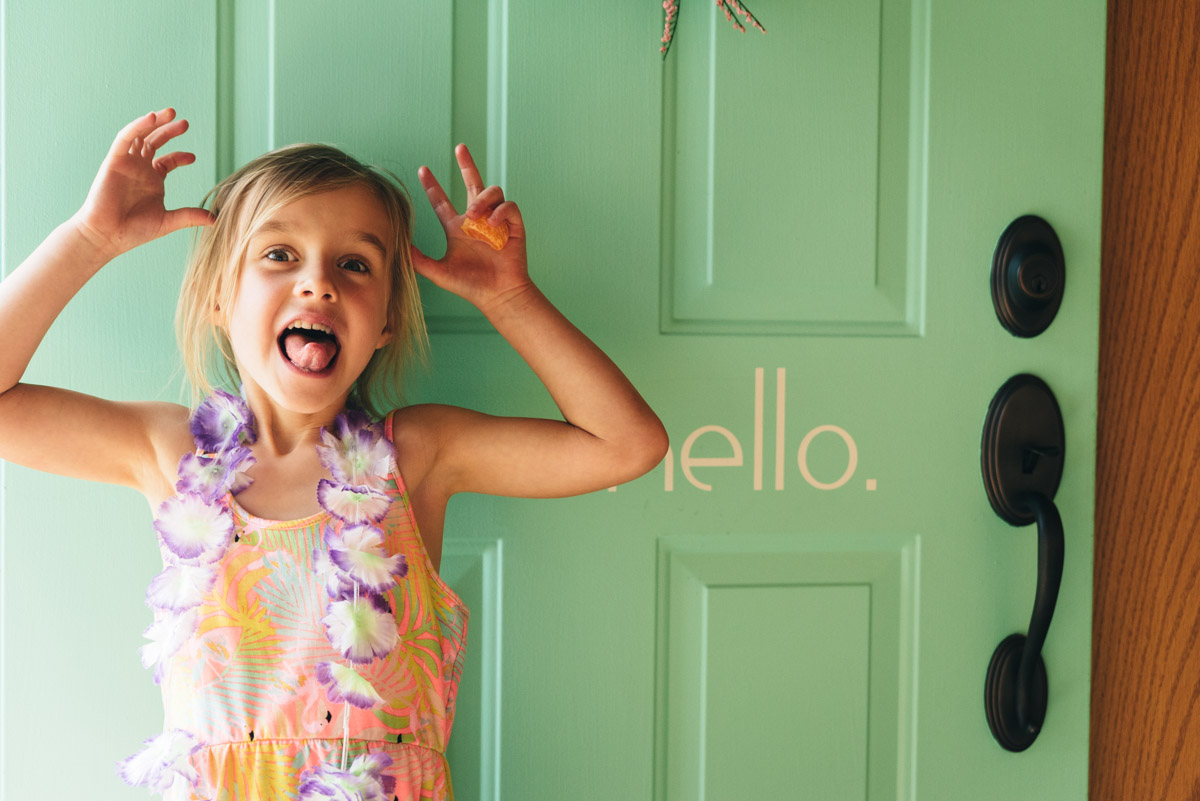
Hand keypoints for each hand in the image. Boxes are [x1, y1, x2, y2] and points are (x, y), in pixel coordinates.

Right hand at [71, 108, 212, 260]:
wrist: (107, 236)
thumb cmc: (133, 231)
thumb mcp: (168, 222)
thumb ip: (190, 216)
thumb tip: (215, 219)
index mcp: (152, 180)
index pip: (168, 160)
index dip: (180, 156)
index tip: (193, 157)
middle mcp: (139, 168)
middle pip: (155, 142)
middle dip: (170, 130)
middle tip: (184, 123)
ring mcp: (126, 163)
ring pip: (141, 135)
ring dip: (154, 122)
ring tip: (170, 112)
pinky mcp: (113, 161)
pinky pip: (125, 138)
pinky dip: (138, 126)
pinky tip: (151, 118)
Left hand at [412, 144, 529, 312]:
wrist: (498, 295)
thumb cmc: (470, 286)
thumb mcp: (438, 273)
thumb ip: (418, 260)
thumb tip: (398, 245)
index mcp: (457, 229)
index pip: (442, 202)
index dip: (432, 186)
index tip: (422, 170)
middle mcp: (476, 221)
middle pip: (472, 184)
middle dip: (467, 164)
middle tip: (460, 147)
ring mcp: (496, 222)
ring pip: (491, 192)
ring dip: (482, 199)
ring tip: (475, 214)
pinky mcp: (514, 226)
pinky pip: (509, 206)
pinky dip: (500, 210)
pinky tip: (492, 223)